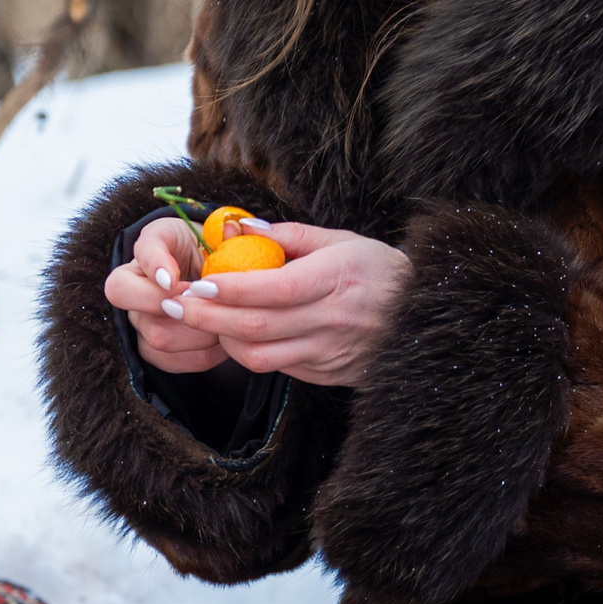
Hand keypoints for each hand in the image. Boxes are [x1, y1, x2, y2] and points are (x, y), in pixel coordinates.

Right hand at [104, 215, 227, 374]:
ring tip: (226, 323)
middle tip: (214, 306)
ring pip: (158, 338)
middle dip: (180, 308)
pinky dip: (204, 354)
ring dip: (199, 334)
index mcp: (148, 250)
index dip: (151, 268)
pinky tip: (224, 342)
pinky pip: (173, 361)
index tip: (173, 278)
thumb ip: (223, 229)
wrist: (221, 276)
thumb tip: (228, 231)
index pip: (135, 255)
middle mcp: (133, 286)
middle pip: (133, 304)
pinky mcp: (154, 349)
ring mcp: (140, 320)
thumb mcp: (219, 230)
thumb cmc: (218, 250)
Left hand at [158, 219, 411, 386]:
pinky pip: (279, 368)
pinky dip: (250, 352)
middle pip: (257, 327)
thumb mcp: (341, 240)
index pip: (274, 289)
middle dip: (208, 317)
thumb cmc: (378, 269)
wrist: (424, 313)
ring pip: (261, 356)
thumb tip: (239, 229)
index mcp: (337, 279)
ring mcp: (331, 352)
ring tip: (203, 319)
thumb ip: (289, 235)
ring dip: (223, 339)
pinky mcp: (329, 374)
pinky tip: (236, 335)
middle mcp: (334, 319)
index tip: (200, 281)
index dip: (232, 288)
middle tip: (177, 304)